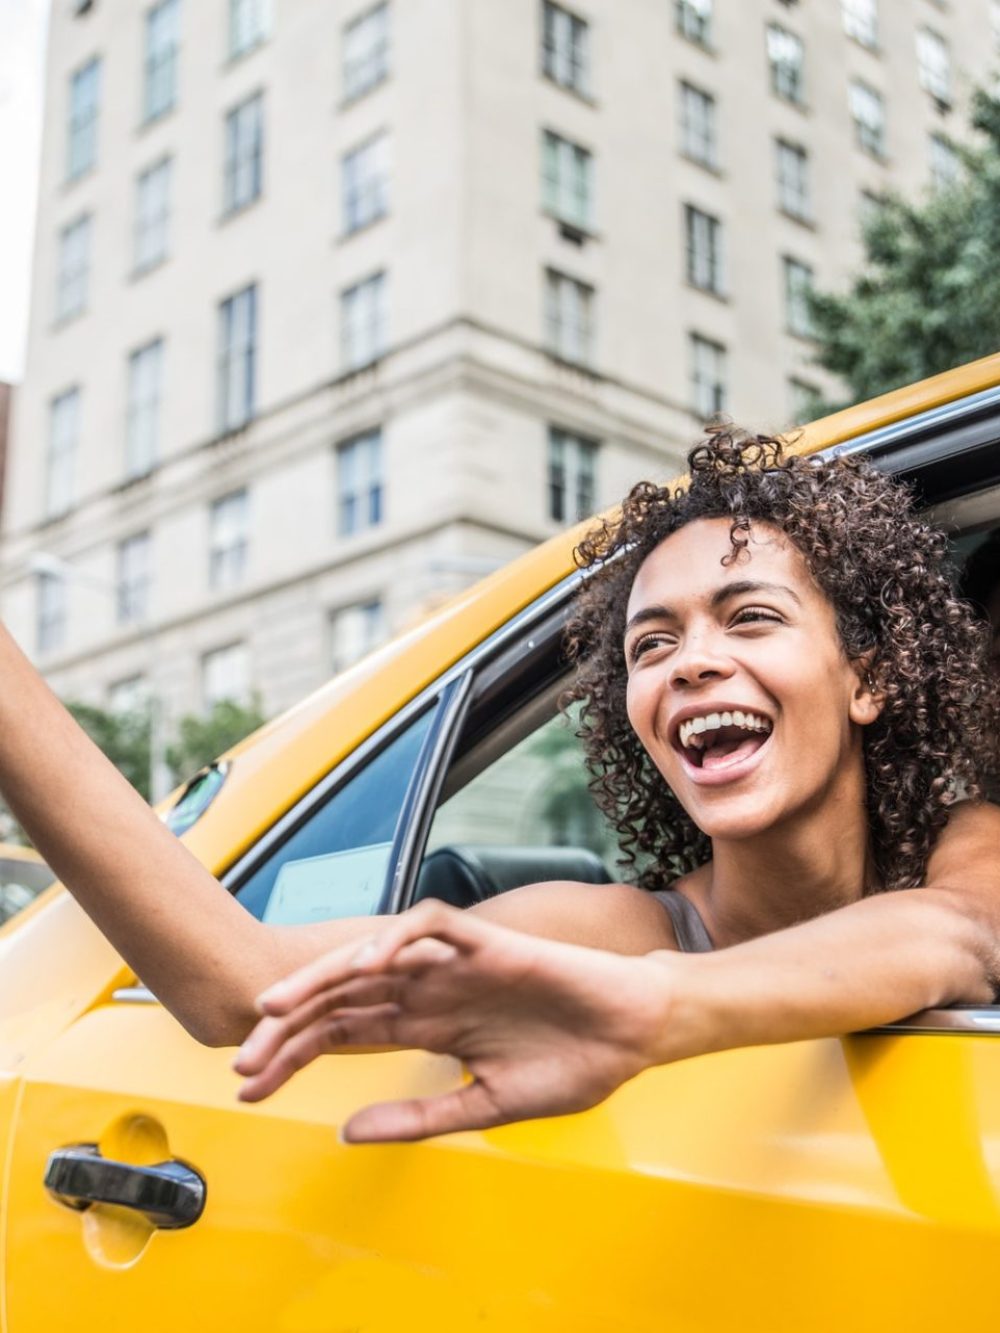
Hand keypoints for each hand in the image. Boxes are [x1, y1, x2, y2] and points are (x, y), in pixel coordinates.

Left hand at [233, 900, 676, 1141]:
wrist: (630, 1036)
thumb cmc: (570, 1068)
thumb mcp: (483, 1107)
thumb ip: (418, 1117)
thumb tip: (346, 1130)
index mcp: (425, 1027)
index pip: (344, 1033)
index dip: (295, 1055)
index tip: (252, 1090)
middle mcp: (428, 990)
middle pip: (342, 995)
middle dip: (290, 1024)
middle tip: (245, 1059)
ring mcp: (452, 963)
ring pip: (372, 954)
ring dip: (323, 976)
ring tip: (279, 1008)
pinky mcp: (485, 940)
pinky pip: (428, 924)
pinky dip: (396, 938)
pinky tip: (369, 965)